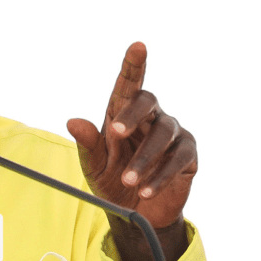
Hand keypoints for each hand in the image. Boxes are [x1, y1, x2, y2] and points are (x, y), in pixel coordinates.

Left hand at [66, 42, 197, 260]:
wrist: (135, 213)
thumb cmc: (111, 179)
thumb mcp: (94, 165)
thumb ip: (87, 144)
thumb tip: (73, 121)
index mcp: (123, 113)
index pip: (129, 84)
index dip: (134, 64)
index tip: (137, 46)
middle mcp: (151, 117)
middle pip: (148, 101)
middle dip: (132, 114)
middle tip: (115, 132)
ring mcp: (172, 134)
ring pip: (164, 133)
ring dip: (144, 157)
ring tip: (128, 179)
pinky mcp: (187, 156)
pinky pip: (178, 159)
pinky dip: (160, 176)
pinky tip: (146, 190)